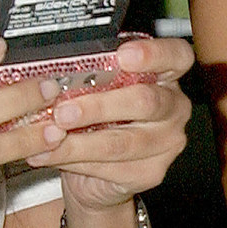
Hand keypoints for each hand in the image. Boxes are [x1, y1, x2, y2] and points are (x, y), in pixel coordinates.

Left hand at [36, 36, 193, 209]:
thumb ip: (90, 79)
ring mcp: (167, 143)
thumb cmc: (97, 119)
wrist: (97, 172)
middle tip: (63, 111)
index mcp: (166, 75)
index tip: (122, 56)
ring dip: (79, 141)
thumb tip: (55, 75)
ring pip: (121, 141)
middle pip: (144, 102)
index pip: (176, 56)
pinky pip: (110, 166)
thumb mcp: (95, 90)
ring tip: (50, 137)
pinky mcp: (151, 173)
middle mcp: (174, 107)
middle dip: (98, 106)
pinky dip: (74, 160)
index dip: (154, 54)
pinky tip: (51, 154)